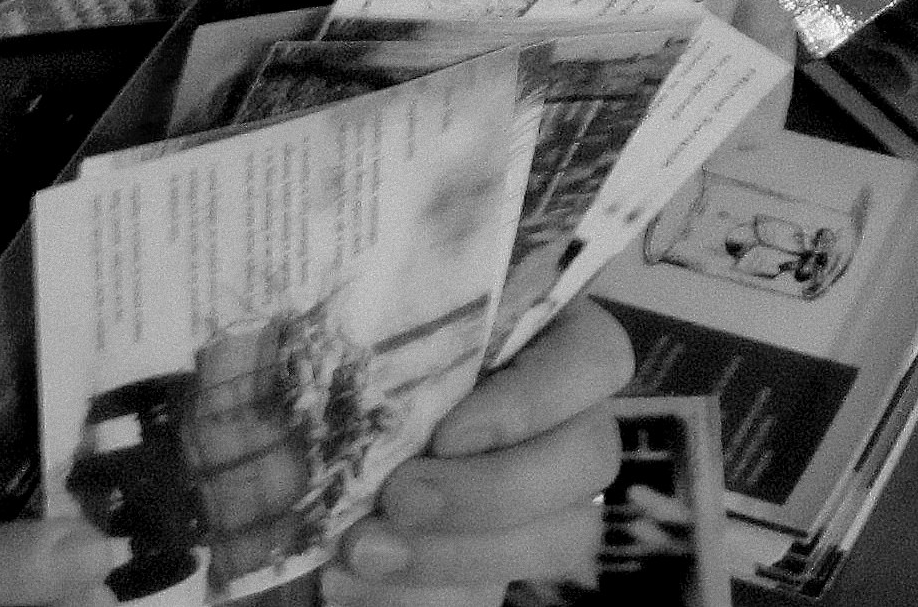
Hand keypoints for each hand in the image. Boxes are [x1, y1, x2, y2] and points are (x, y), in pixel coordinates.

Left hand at [322, 297, 631, 604]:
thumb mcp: (362, 337)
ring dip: (463, 555)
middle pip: (590, 456)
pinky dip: (429, 595)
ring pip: (566, 534)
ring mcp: (553, 491)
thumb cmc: (351, 357)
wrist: (320, 430)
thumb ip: (376, 348)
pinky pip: (501, 589)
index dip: (534, 400)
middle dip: (491, 491)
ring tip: (363, 553)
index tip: (448, 434)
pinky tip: (356, 586)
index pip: (596, 359)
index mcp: (548, 335)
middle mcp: (569, 413)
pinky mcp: (512, 552)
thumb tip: (350, 379)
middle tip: (399, 499)